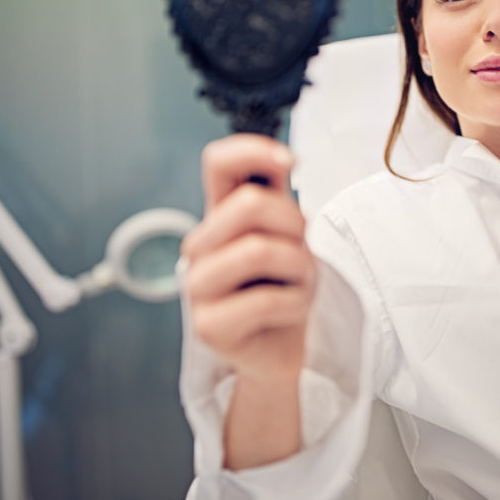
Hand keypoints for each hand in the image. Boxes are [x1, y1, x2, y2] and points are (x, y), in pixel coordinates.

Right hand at [182, 134, 315, 383]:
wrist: (286, 349)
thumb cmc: (286, 288)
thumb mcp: (289, 235)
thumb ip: (278, 198)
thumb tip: (282, 158)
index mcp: (219, 216)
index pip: (219, 163)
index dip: (253, 150)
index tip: (289, 162)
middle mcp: (201, 246)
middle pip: (249, 205)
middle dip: (294, 226)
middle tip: (302, 254)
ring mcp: (198, 286)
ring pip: (258, 250)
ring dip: (299, 269)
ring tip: (298, 285)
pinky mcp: (207, 325)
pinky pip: (266, 300)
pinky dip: (295, 304)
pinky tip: (290, 312)